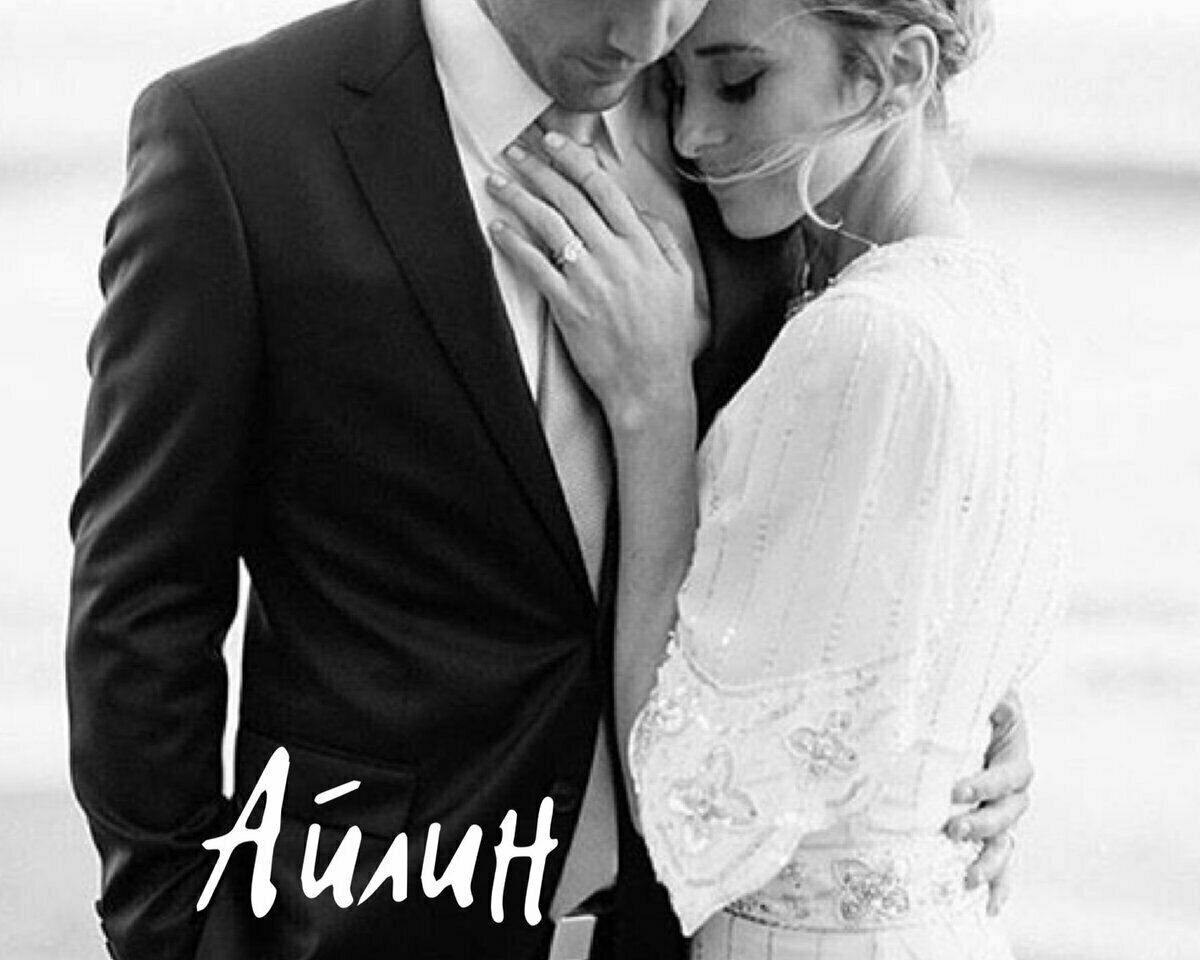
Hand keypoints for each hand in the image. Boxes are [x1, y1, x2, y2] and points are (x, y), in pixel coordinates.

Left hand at [487, 131, 706, 430]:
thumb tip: (640, 211)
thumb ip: (662, 240)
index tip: (557, 145)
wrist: (649, 385)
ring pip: (548, 225)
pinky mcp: (567, 305)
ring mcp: (590, 280)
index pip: (605, 189)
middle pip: (570, 199)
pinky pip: (535, 266)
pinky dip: (513, 244)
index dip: (576, 161)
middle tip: (518, 150)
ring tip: (498, 180)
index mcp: (643, 246)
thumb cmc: (666, 339)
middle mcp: (616, 256)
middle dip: (540, 168)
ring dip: (519, 197)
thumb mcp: (681, 282)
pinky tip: (498, 229)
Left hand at [944, 690, 1032, 915]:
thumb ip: (996, 703)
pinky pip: (1002, 864)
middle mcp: (1013, 795)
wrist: (975, 727)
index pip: (1007, 777)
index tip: (957, 790)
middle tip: (951, 830)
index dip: (985, 785)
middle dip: (980, 825)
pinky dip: (999, 886)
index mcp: (1014, 762)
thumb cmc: (975, 712)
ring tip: (966, 879)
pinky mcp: (992, 835)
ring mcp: (1004, 818)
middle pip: (1006, 816)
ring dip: (988, 863)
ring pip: (1004, 845)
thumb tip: (1003, 705)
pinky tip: (988, 908)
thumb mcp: (985, 701)